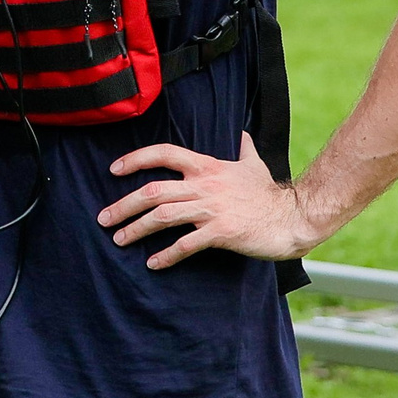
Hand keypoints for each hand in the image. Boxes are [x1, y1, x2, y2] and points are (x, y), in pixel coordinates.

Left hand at [100, 133, 319, 268]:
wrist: (293, 217)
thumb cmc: (269, 194)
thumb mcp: (253, 164)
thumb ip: (242, 148)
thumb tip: (241, 133)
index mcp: (207, 166)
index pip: (164, 153)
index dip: (136, 158)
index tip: (114, 169)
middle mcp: (205, 185)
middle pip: (153, 190)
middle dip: (123, 205)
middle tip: (104, 219)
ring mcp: (212, 208)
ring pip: (162, 216)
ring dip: (136, 229)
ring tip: (119, 240)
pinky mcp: (221, 231)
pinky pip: (186, 243)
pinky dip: (166, 255)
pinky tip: (153, 263)